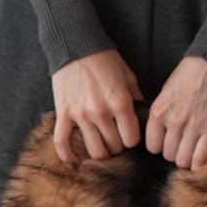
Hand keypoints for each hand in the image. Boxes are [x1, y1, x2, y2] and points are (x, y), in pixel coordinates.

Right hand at [51, 49, 143, 163]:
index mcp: (120, 102)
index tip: (128, 135)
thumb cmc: (104, 59)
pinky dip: (68, 156)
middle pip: (114, 147)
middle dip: (117, 147)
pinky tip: (75, 161)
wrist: (75, 45)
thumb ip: (137, 97)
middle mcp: (101, 112)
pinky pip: (62, 143)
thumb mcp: (128, 75)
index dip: (132, 140)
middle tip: (115, 140)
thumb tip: (144, 116)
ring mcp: (81, 115)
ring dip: (100, 153)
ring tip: (101, 147)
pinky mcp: (63, 114)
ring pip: (94, 151)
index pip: (131, 139)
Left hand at [146, 56, 206, 169]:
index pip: (152, 146)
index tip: (167, 143)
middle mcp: (174, 121)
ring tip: (192, 150)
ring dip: (187, 158)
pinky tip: (200, 157)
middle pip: (168, 154)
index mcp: (159, 111)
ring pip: (183, 160)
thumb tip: (159, 134)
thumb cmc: (191, 74)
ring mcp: (193, 127)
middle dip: (175, 152)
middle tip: (182, 145)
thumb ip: (161, 114)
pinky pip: (201, 158)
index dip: (160, 146)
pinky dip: (200, 162)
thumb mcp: (166, 92)